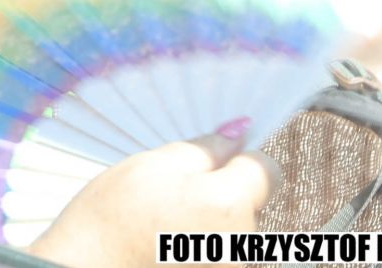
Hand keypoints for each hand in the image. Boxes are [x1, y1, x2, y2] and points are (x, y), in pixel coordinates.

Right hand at [30, 135, 280, 267]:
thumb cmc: (114, 213)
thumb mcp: (155, 164)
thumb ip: (205, 148)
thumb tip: (239, 132)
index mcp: (230, 204)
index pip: (267, 169)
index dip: (241, 155)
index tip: (216, 152)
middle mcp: (242, 244)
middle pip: (248, 200)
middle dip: (220, 186)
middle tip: (171, 185)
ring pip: (232, 225)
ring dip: (208, 215)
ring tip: (162, 216)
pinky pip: (218, 249)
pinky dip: (199, 241)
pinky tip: (164, 240)